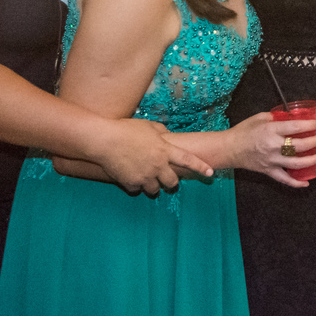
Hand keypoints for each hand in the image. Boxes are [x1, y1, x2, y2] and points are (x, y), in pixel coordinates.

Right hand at [94, 118, 213, 195]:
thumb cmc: (126, 129)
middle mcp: (158, 165)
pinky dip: (136, 185)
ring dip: (154, 186)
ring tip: (147, 179)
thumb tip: (166, 134)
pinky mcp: (131, 183)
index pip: (188, 160)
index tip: (211, 173)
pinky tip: (131, 177)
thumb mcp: (148, 125)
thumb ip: (161, 131)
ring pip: (156, 190)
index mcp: (165, 150)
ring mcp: (145, 176)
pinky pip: (138, 190)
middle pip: (173, 182)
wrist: (105, 140)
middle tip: (168, 181)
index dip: (201, 167)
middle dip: (172, 183)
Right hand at [231, 113, 315, 188]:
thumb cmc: (244, 131)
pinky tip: (306, 183)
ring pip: (297, 163)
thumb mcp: (260, 117)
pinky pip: (284, 180)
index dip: (310, 126)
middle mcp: (273, 146)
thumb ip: (276, 117)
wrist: (229, 148)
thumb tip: (291, 117)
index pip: (296, 127)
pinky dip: (296, 183)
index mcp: (271, 130)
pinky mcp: (268, 171)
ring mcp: (271, 161)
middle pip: (300, 146)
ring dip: (313, 160)